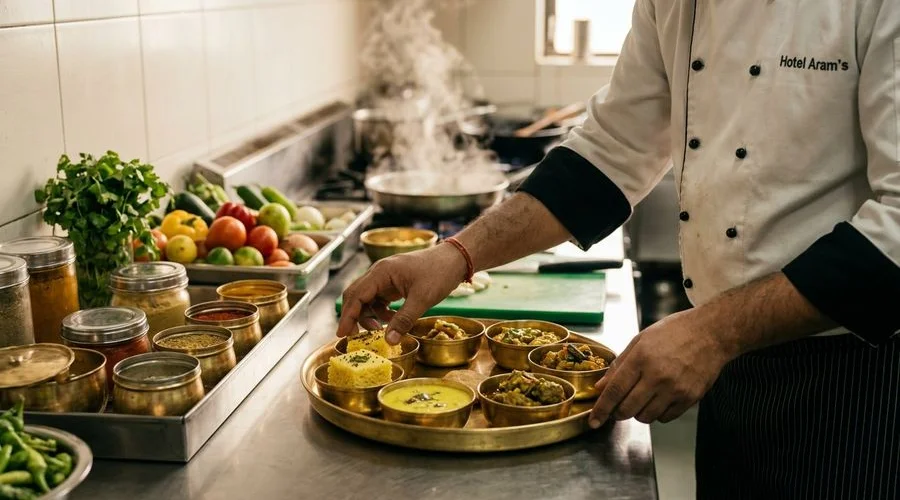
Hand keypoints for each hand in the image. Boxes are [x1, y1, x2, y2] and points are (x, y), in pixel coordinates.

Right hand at [338, 243, 467, 343]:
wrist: (455, 259)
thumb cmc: (439, 273)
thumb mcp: (422, 299)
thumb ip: (404, 320)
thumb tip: (388, 340)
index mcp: (381, 272)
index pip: (356, 296)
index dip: (348, 316)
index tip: (342, 334)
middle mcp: (379, 273)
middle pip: (356, 296)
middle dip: (355, 317)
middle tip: (357, 337)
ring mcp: (386, 278)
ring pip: (368, 299)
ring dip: (370, 316)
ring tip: (380, 330)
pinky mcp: (394, 283)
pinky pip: (380, 299)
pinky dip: (382, 312)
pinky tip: (393, 320)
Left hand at [589, 309, 736, 426]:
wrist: (712, 333)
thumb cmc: (675, 332)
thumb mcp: (641, 340)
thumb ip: (619, 365)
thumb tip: (601, 386)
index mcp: (641, 358)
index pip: (614, 391)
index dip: (601, 409)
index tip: (593, 421)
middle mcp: (657, 376)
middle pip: (627, 409)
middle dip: (617, 413)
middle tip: (618, 407)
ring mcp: (675, 389)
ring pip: (645, 417)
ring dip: (637, 413)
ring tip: (642, 397)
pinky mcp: (690, 398)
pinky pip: (665, 418)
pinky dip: (657, 414)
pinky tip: (658, 399)